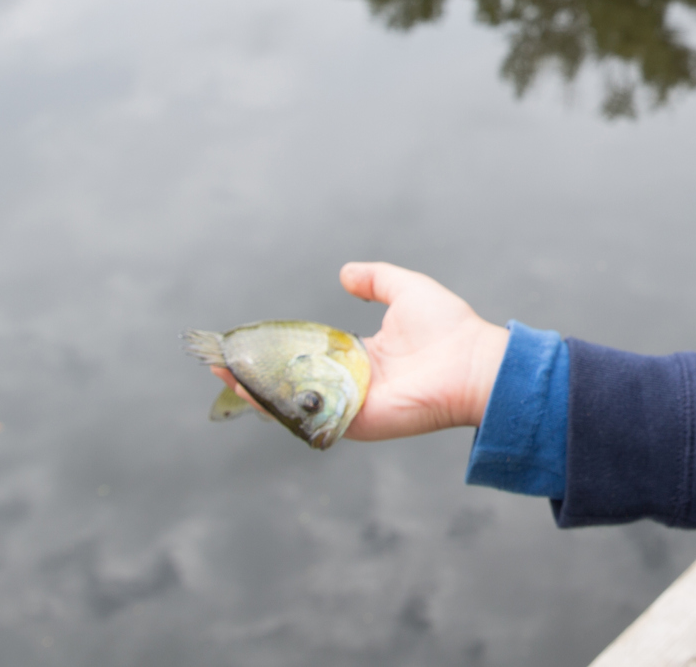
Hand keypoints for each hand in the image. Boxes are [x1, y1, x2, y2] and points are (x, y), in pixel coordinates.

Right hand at [207, 262, 508, 441]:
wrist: (474, 363)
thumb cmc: (449, 328)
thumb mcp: (406, 290)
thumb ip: (376, 280)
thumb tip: (344, 272)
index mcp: (362, 356)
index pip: (310, 355)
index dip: (279, 349)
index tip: (248, 340)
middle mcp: (352, 383)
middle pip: (295, 381)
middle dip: (256, 373)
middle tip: (220, 361)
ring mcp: (351, 405)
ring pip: (296, 403)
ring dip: (258, 391)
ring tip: (225, 374)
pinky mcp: (355, 422)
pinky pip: (312, 417)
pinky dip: (280, 408)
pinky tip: (252, 391)